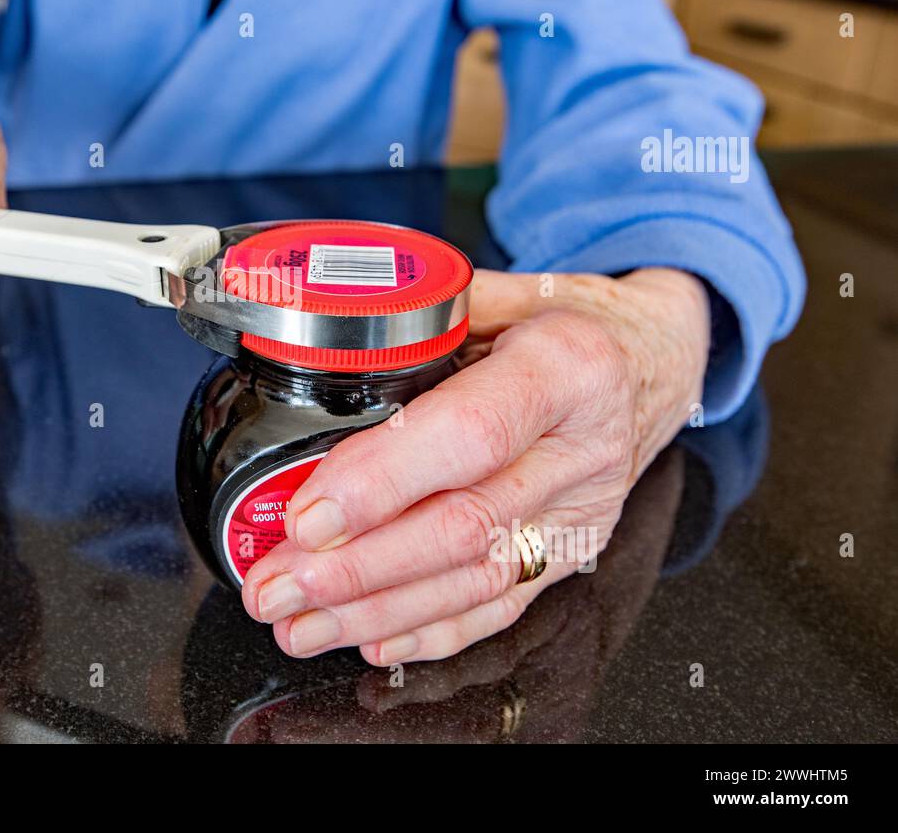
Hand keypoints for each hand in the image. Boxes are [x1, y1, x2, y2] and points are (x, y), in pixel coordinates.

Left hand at [241, 267, 709, 663]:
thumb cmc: (573, 321)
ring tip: (297, 623)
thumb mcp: (507, 289)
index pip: (470, 434)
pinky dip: (431, 632)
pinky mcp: (573, 553)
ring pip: (474, 581)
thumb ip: (423, 310)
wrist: (654, 358)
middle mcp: (581, 449)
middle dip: (355, 570)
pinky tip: (369, 639)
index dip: (382, 481)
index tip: (307, 514)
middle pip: (462, 527)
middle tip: (274, 587)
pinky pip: (501, 608)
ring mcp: (581, 513)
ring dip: (375, 612)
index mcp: (566, 367)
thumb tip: (326, 330)